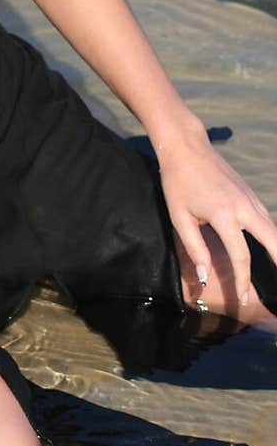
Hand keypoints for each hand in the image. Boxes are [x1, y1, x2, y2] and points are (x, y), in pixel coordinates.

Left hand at [157, 131, 276, 306]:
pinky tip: (271, 246)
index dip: (243, 280)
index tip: (245, 299)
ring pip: (273, 228)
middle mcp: (244, 206)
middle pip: (273, 240)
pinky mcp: (249, 193)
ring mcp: (250, 198)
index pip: (241, 256)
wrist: (186, 146)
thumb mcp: (180, 217)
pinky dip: (272, 234)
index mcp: (224, 215)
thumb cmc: (177, 182)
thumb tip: (206, 276)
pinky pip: (267, 218)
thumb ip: (195, 248)